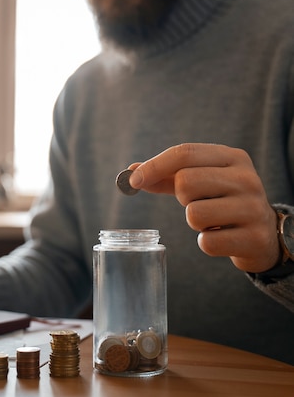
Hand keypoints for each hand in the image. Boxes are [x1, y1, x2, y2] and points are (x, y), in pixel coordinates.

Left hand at [128, 143, 279, 272]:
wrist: (265, 234)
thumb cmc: (223, 201)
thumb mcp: (203, 181)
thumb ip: (168, 176)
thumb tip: (132, 173)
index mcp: (232, 157)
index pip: (185, 153)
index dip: (155, 166)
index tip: (133, 181)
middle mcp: (246, 179)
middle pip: (185, 182)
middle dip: (182, 198)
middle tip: (197, 203)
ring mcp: (253, 208)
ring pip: (194, 214)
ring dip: (195, 223)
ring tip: (213, 221)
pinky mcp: (253, 238)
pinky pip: (207, 243)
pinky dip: (206, 243)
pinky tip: (222, 237)